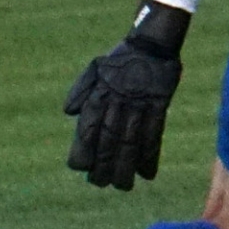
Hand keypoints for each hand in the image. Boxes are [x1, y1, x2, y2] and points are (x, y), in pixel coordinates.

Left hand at [64, 0, 188, 189]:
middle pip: (109, 139)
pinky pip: (154, 134)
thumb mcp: (96, 67)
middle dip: (103, 164)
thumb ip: (81, 90)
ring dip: (126, 166)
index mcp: (100, 91)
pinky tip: (147, 173)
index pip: (88, 126)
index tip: (78, 167)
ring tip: (122, 186)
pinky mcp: (159, 105)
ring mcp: (140, 103)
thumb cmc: (120, 59)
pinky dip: (151, 156)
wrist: (152, 42)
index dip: (83, 148)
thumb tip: (68, 113)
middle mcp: (118, 100)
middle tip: (99, 183)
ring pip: (131, 141)